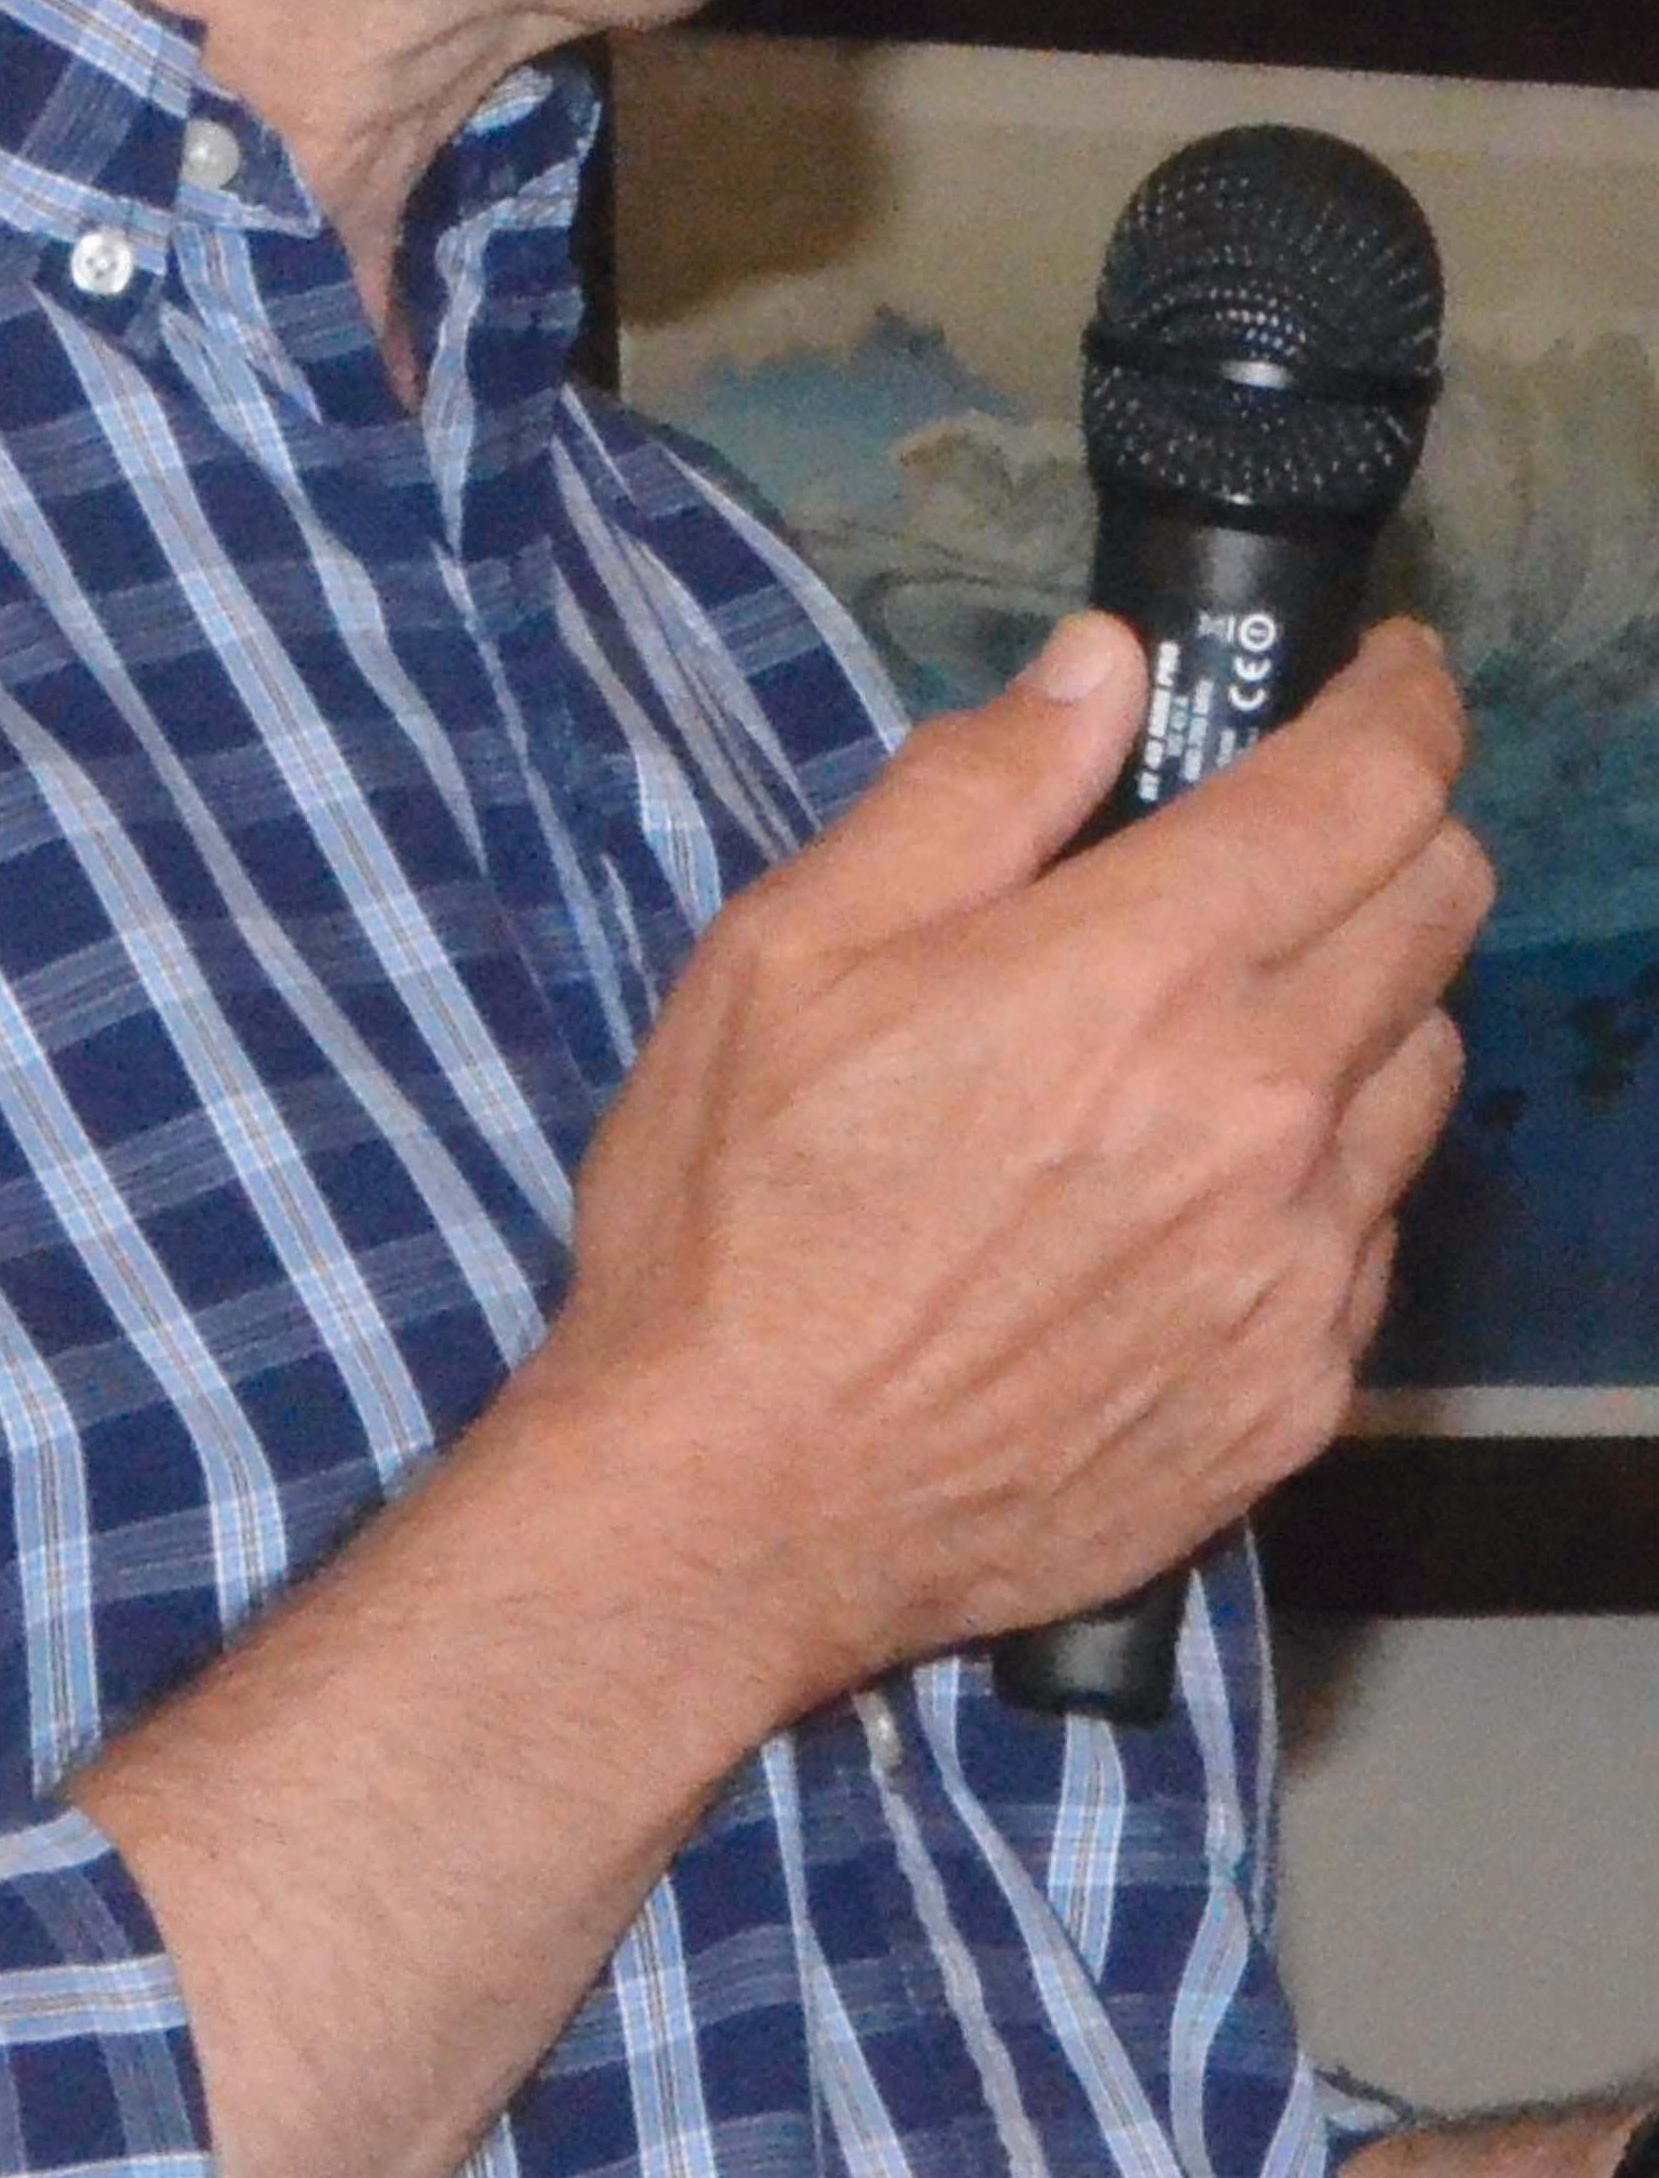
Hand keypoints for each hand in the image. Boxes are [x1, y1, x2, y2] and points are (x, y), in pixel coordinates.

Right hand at [538, 612, 1488, 1717]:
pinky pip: (1375, 1236)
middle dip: (1392, 833)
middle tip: (1295, 836)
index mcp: (1150, 971)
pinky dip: (1321, 1179)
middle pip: (1441, 909)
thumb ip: (973, 790)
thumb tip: (1103, 670)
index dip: (1400, 701)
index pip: (1376, 785)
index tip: (1385, 676)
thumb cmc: (738, 1217)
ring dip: (1363, 1011)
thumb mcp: (791, 948)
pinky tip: (1198, 1195)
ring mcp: (1301, 1267)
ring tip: (1231, 1027)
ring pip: (1426, 1072)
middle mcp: (1269, 1110)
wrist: (735, 1507)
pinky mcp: (1298, 1395)